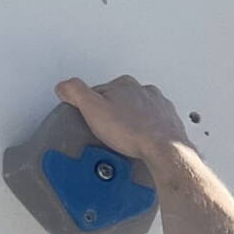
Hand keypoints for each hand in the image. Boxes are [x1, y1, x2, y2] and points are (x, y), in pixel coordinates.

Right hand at [55, 74, 192, 170]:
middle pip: (120, 100)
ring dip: (130, 123)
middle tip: (107, 131)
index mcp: (125, 84)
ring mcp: (159, 105)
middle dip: (113, 114)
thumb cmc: (133, 131)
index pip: (100, 90)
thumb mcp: (93, 109)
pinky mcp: (168, 121)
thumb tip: (65, 85)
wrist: (164, 149)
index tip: (89, 118)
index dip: (91, 107)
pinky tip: (138, 142)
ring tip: (123, 139)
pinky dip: (145, 132)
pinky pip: (152, 124)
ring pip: (138, 112)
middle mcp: (144, 91)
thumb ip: (75, 92)